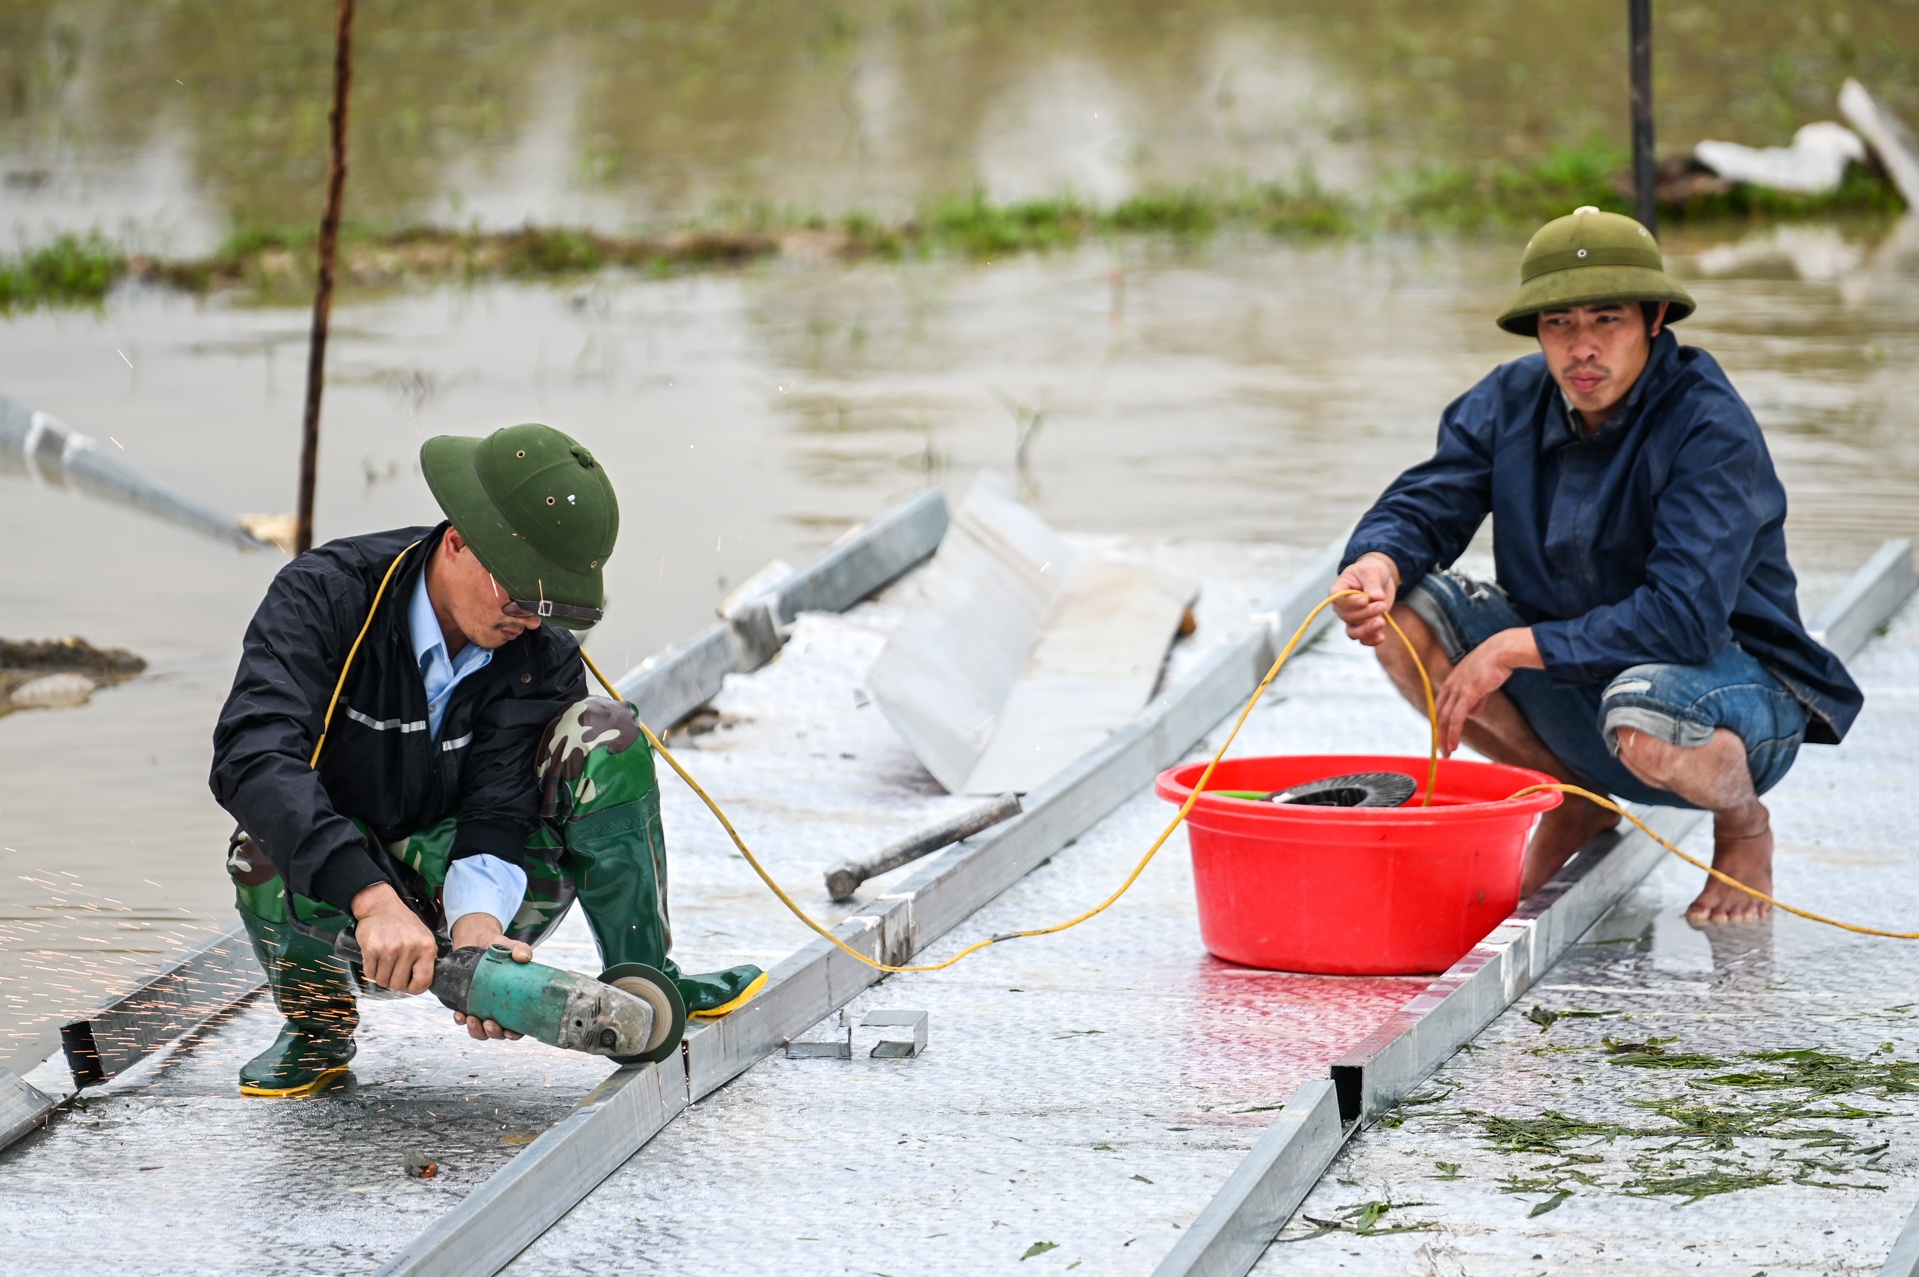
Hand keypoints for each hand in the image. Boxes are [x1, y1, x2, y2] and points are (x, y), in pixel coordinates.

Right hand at [350, 882, 438, 994]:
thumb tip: (425, 982)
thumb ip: (426, 958)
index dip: (416, 989)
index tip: (411, 987)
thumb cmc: (404, 924)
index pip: (424, 981)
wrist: (381, 906)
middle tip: (393, 971)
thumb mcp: (424, 937)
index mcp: (426, 947)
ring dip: (382, 976)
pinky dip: (371, 970)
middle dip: (395, 982)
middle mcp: (409, 948)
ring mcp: (390, 949)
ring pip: (383, 981)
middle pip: (400, 984)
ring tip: (385, 963)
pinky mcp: (372, 949)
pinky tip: (375, 959)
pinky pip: (370, 973)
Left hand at [447, 912, 530, 1041]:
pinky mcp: (467, 1004)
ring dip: (476, 1030)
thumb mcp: (509, 946)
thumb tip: (524, 957)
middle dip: (493, 1033)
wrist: (477, 940)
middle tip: (488, 1023)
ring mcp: (483, 1009)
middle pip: (498, 1032)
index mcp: (515, 1003)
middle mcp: (500, 1010)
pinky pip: (464, 1019)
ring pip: (481, 1031)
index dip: (515, 1034)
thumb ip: (518, 949)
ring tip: (471, 1019)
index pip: (519, 1027)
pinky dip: (461, 1020)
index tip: (510, 1032)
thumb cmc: (498, 947)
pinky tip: (459, 1014)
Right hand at [1330, 552, 1400, 645]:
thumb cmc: (1371, 570)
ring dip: (1367, 630)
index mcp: (1338, 590)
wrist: (1380, 577)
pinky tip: (1381, 637)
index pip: (1337, 600)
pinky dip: (1371, 640)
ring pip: (1353, 632)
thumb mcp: (1372, 571)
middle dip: (1365, 613)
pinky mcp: (1364, 625)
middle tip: (1381, 605)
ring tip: (1382, 622)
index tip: (1365, 600)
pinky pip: (1363, 639)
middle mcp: (1342, 607)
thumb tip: (1377, 597)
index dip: (1350, 603)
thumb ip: (1372, 583)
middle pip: (1347, 617)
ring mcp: (1352, 618)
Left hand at [1433, 627, 1541, 754]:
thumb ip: (1476, 699)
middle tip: (1441, 749)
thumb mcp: (1482, 682)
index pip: (1441, 705)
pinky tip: (1453, 745)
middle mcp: (1451, 685)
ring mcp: (1457, 689)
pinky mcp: (1467, 694)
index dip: (1440, 721)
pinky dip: (1453, 733)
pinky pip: (1457, 718)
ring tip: (1447, 752)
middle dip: (1439, 733)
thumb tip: (1473, 714)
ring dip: (1445, 737)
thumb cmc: (1495, 663)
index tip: (1442, 734)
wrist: (1502, 651)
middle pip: (1439, 714)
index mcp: (1452, 680)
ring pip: (1445, 718)